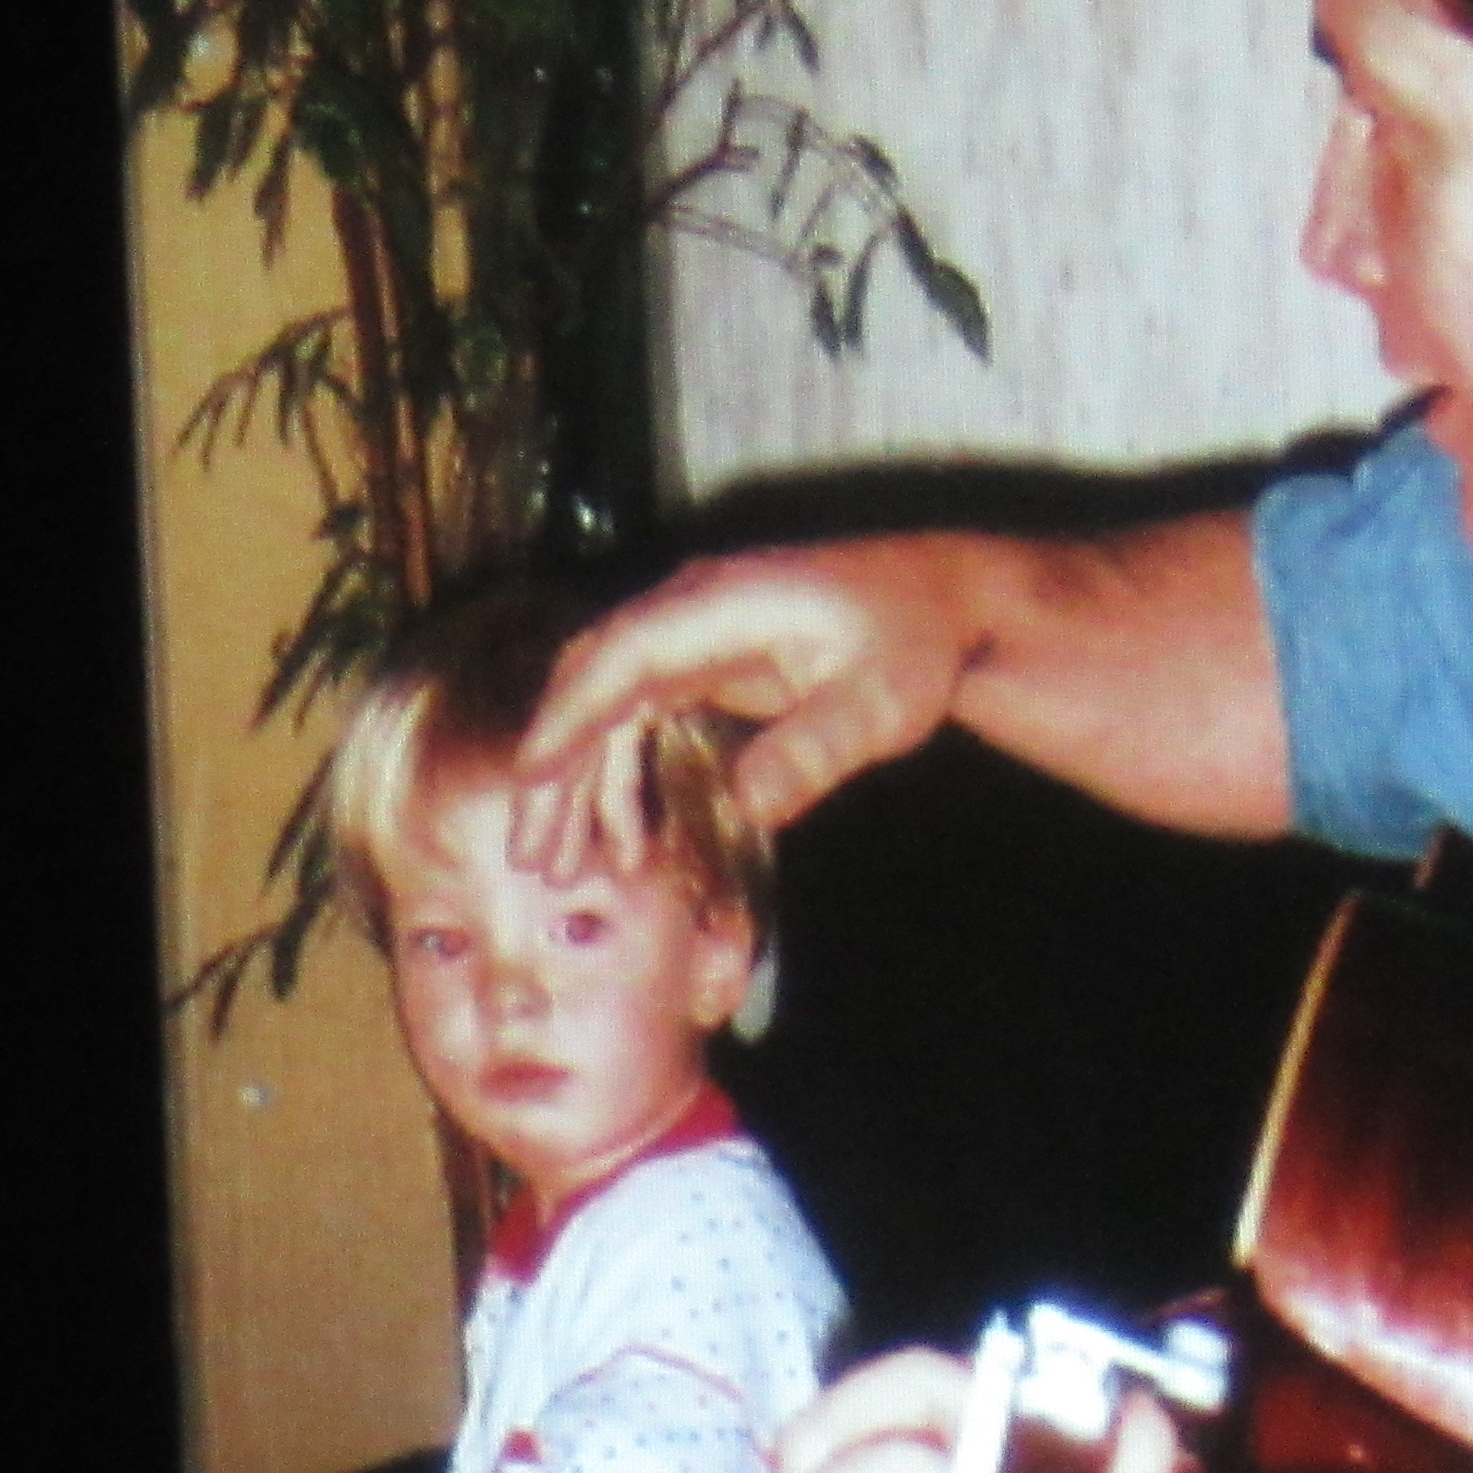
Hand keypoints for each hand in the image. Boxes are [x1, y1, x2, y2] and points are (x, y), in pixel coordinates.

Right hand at [510, 543, 979, 875]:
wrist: (943, 604)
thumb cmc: (913, 644)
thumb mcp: (880, 704)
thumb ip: (814, 750)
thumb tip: (749, 806)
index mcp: (722, 604)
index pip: (622, 656)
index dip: (571, 716)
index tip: (530, 778)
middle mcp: (690, 610)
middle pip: (593, 683)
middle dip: (555, 770)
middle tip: (531, 854)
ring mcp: (690, 634)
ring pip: (607, 707)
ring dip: (581, 786)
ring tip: (562, 868)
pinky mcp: (700, 662)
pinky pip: (637, 718)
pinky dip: (622, 778)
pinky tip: (625, 843)